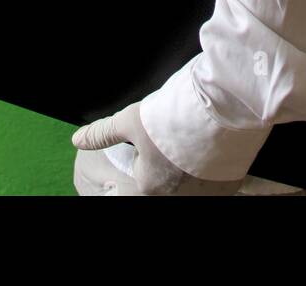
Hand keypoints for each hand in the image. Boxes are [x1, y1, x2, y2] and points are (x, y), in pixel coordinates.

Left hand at [71, 100, 244, 196]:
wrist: (223, 108)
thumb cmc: (174, 116)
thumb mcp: (132, 119)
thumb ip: (103, 133)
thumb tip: (78, 139)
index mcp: (147, 186)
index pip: (137, 178)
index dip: (142, 158)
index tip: (151, 145)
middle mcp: (175, 197)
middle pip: (165, 180)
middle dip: (167, 161)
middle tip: (176, 135)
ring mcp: (203, 196)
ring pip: (190, 183)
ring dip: (189, 166)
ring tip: (195, 138)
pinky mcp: (227, 188)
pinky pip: (213, 182)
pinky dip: (211, 168)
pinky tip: (213, 147)